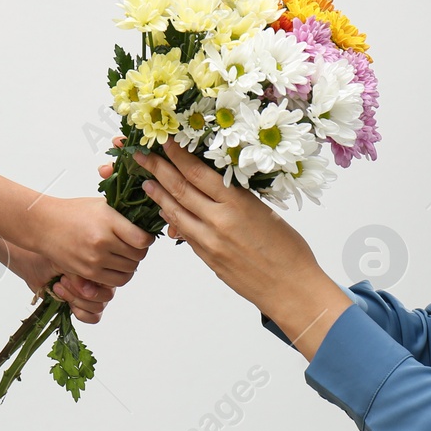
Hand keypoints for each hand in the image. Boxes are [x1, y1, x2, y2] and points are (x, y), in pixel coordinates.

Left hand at [3, 244, 114, 324]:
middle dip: (81, 291)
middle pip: (106, 296)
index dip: (94, 280)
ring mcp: (94, 296)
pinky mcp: (85, 307)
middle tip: (62, 281)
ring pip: (98, 308)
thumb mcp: (65, 261)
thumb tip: (87, 290)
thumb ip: (79, 274)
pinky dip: (80, 312)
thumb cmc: (52, 258)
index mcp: (103, 265)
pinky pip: (93, 318)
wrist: (36, 265)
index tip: (74, 273)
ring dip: (76, 300)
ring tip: (58, 287)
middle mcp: (102, 281)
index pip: (112, 278)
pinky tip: (64, 301)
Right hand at [30, 195, 154, 289]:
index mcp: (108, 221)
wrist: (44, 225)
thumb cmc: (73, 212)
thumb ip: (123, 215)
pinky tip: (115, 265)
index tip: (145, 236)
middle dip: (140, 252)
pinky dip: (119, 275)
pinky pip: (115, 281)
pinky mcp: (87, 272)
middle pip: (138, 257)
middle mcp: (102, 242)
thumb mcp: (101, 205)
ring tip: (125, 256)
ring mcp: (95, 259)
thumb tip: (145, 224)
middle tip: (135, 246)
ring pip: (129, 271)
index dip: (148, 239)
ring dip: (131, 265)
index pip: (142, 240)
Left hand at [133, 142, 351, 358]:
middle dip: (157, 169)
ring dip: (158, 195)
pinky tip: (165, 211)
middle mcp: (218, 221)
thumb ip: (237, 200)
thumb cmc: (288, 250)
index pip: (198, 173)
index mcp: (237, 204)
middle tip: (140, 156)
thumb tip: (216, 188)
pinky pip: (184, 234)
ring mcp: (209, 242)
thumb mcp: (265, 213)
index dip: (177, 155)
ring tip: (145, 182)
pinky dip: (172, 219)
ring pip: (176, 212)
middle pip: (180, 189)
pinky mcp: (207, 258)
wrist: (289, 289)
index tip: (165, 141)